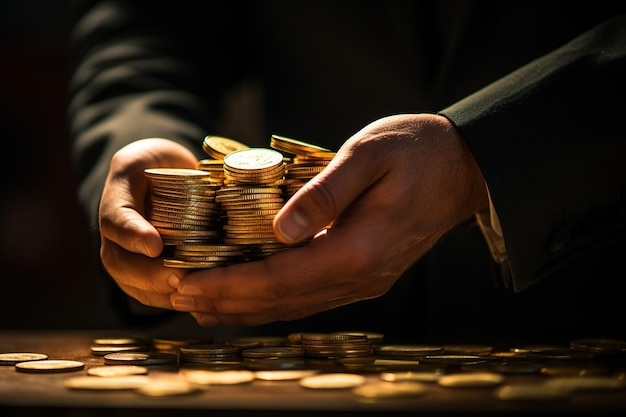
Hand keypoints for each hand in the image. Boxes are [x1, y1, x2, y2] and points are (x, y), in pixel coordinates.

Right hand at [99, 138, 196, 308]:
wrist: (153, 180)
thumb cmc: (158, 164)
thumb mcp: (157, 154)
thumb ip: (173, 164)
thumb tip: (218, 181)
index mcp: (117, 199)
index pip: (116, 220)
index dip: (133, 235)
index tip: (155, 245)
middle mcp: (114, 235)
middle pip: (122, 263)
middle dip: (152, 275)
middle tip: (181, 279)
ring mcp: (124, 258)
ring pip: (134, 285)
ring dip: (163, 293)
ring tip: (192, 295)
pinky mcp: (140, 276)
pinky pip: (150, 294)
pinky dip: (172, 301)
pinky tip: (197, 305)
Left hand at [169, 113, 488, 325]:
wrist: (463, 169)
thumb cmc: (417, 151)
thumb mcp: (369, 155)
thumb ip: (325, 193)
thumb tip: (279, 229)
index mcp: (360, 250)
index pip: (282, 278)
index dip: (231, 285)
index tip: (188, 285)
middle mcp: (361, 277)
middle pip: (283, 300)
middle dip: (228, 301)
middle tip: (179, 297)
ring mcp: (365, 281)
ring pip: (295, 305)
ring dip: (246, 307)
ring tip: (202, 304)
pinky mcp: (365, 274)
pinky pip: (310, 295)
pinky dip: (273, 299)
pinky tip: (249, 297)